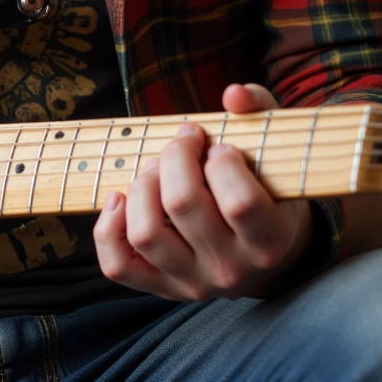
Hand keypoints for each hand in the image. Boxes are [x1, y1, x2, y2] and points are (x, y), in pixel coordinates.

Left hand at [93, 82, 312, 299]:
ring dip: (142, 185)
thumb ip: (259, 112)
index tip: (219, 147)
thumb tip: (233, 94)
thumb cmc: (265, 189)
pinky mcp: (160, 288)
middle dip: (175, 158)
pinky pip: (118, 265)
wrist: (263, 253)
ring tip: (156, 168)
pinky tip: (120, 197)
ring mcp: (192, 282)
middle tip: (182, 143)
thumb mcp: (274, 152)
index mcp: (269, 241)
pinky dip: (108, 228)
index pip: (240, 201)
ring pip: (145, 233)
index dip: (223, 161)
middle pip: (182, 205)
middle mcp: (231, 270)